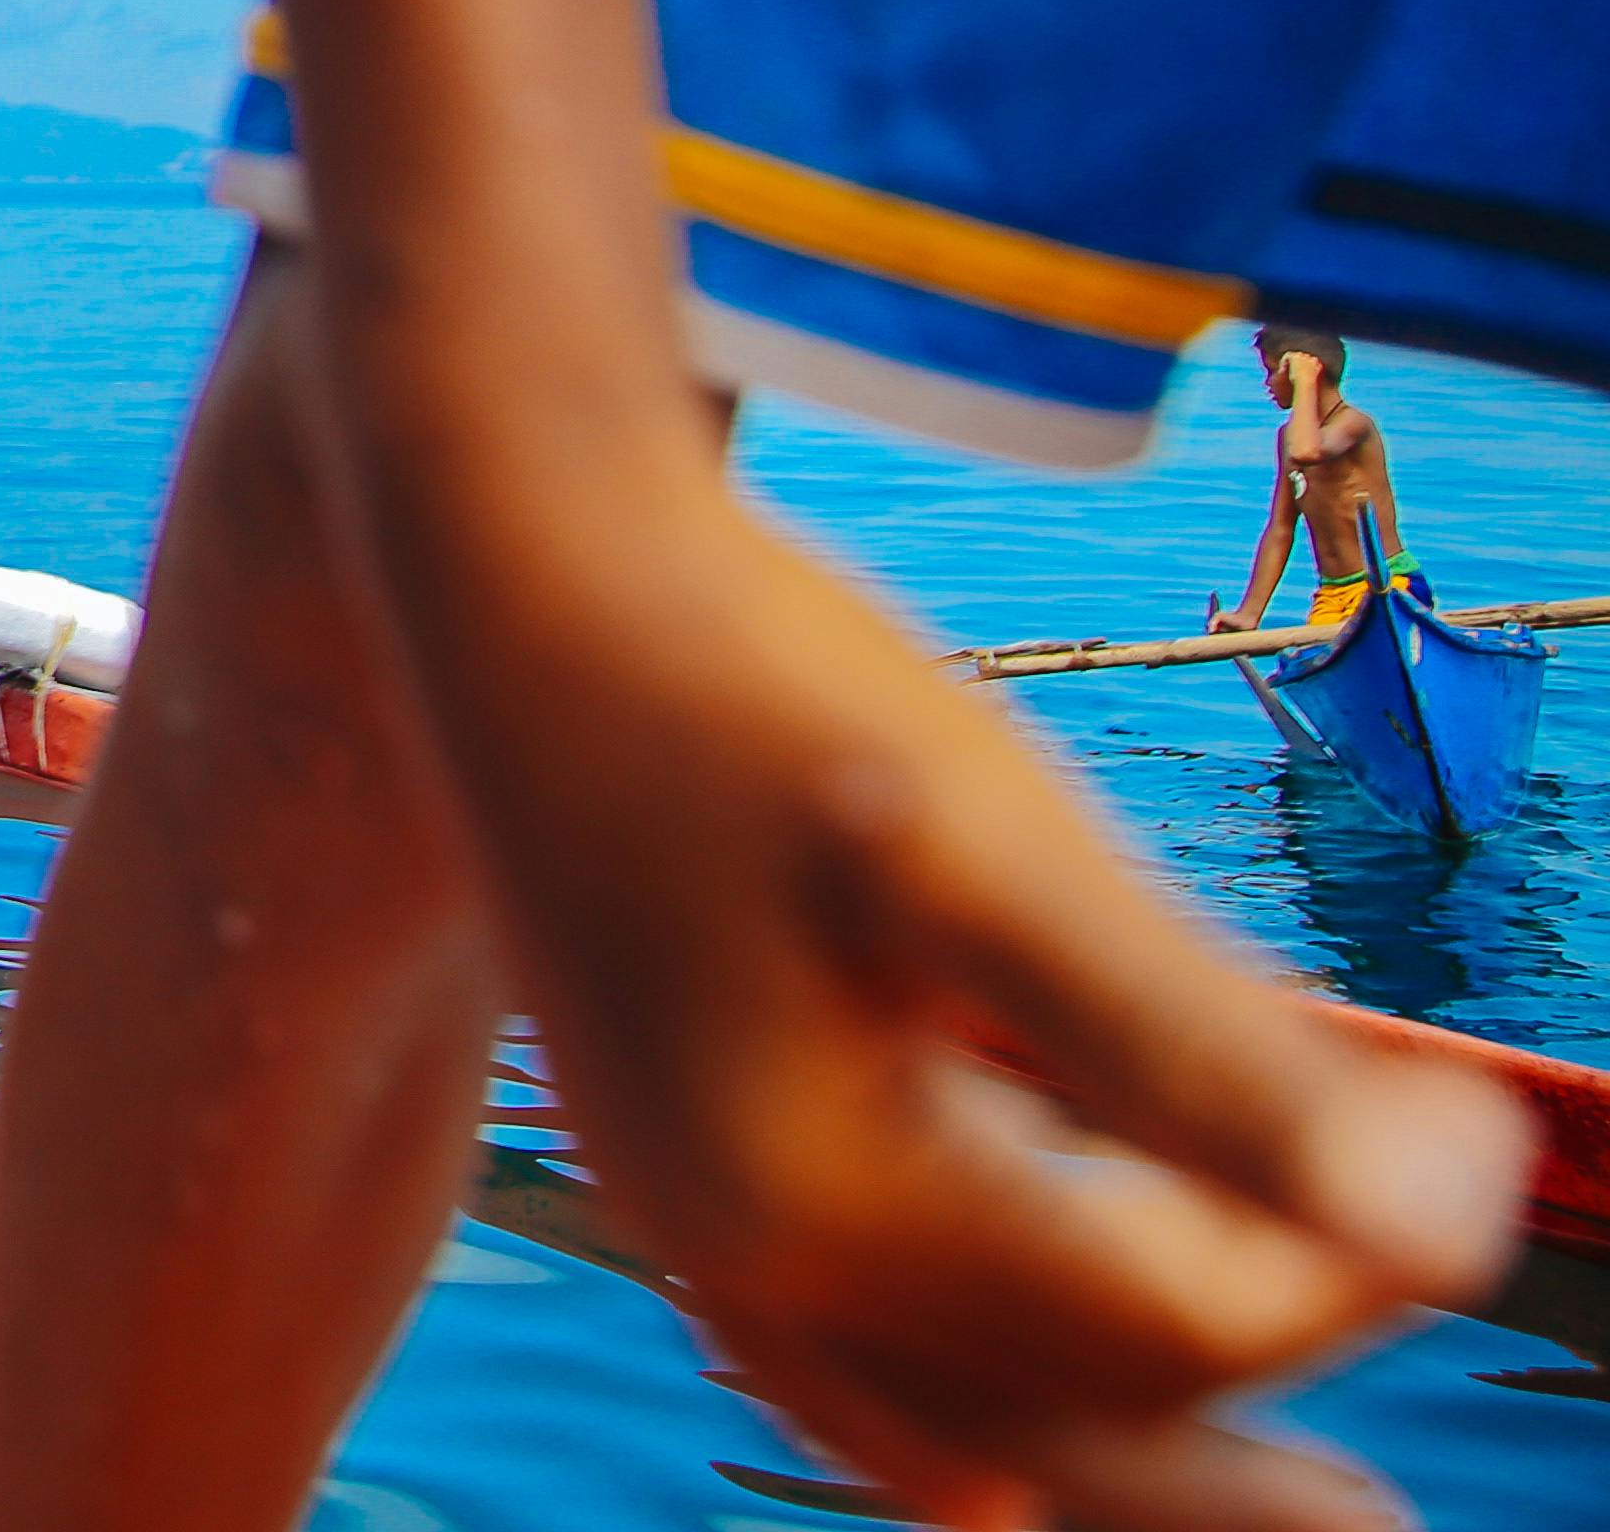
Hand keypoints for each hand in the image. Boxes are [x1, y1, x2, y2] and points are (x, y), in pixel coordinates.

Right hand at [406, 459, 1519, 1528]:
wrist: (515, 567)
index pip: (1172, 1313)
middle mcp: (740, 1246)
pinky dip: (950, 1404)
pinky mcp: (667, 1134)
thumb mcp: (998, 864)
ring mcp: (683, 1200)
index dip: (1357, 1249)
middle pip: (1056, 1412)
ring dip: (1098, 1451)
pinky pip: (830, 1350)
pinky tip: (989, 1419)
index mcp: (825, 1203)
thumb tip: (1450, 1229)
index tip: (1487, 1144)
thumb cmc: (756, 694)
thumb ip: (1214, 1060)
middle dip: (1228, 1466)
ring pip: (936, 1405)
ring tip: (1227, 1486)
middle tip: (1374, 1525)